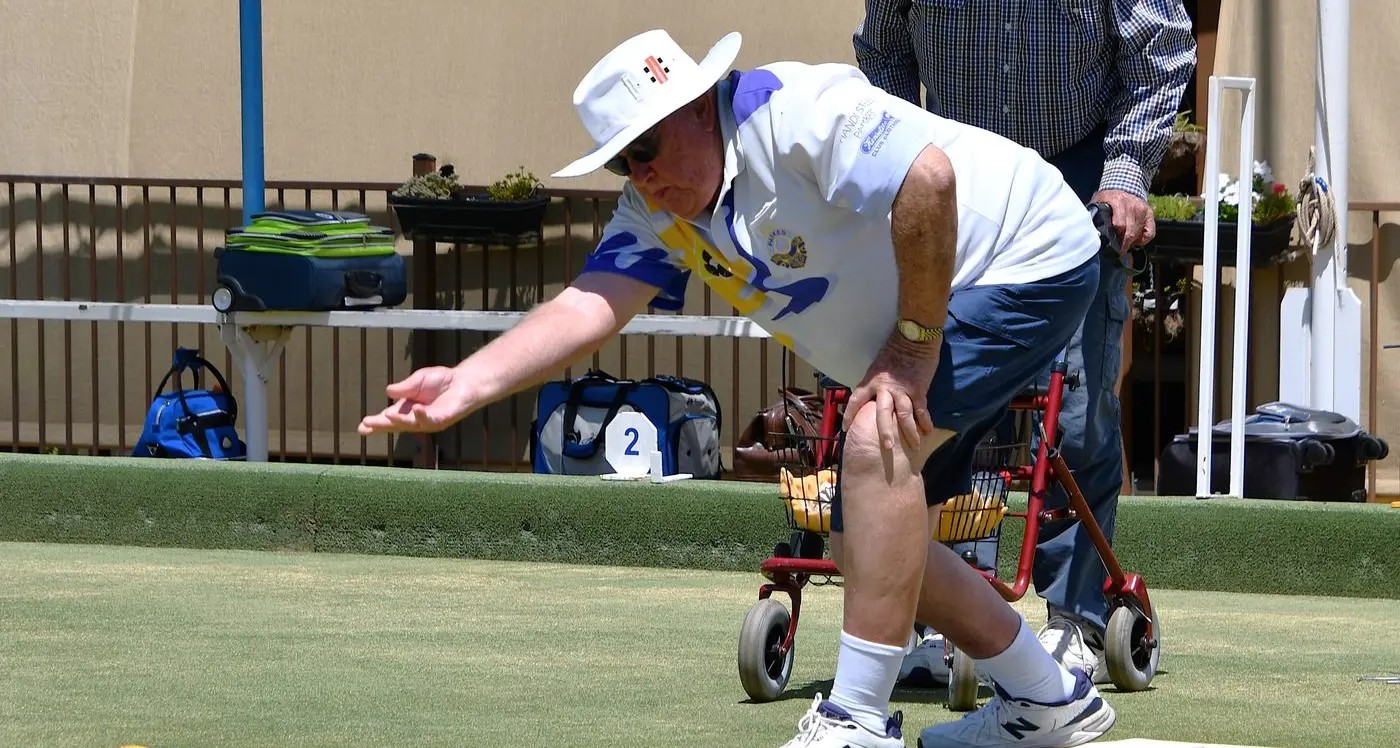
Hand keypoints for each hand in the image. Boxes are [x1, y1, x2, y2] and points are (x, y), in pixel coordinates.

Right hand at [357, 366, 478, 435]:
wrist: (463, 381)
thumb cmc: (440, 381)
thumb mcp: (417, 380)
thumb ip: (404, 387)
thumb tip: (388, 391)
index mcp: (406, 409)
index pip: (388, 417)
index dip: (375, 422)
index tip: (362, 427)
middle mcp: (414, 418)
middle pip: (395, 424)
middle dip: (381, 426)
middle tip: (366, 427)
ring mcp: (428, 421)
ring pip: (410, 424)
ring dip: (398, 421)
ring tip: (386, 417)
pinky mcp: (442, 419)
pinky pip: (430, 419)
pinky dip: (422, 415)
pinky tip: (416, 409)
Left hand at [843, 337, 938, 450]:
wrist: (913, 338)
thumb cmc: (895, 349)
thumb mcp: (877, 366)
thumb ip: (875, 382)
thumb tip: (872, 397)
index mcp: (871, 380)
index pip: (856, 399)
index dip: (850, 414)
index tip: (846, 428)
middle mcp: (885, 388)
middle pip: (882, 413)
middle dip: (884, 432)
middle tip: (887, 448)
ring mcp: (903, 390)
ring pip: (904, 415)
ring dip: (909, 432)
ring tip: (913, 447)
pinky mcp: (918, 389)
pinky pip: (921, 409)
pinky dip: (925, 421)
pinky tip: (927, 432)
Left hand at [1092, 189, 1155, 247]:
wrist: (1123, 185)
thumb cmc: (1108, 199)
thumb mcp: (1099, 204)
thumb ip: (1096, 217)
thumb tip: (1092, 233)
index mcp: (1117, 201)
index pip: (1119, 225)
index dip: (1115, 239)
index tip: (1111, 247)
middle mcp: (1132, 204)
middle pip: (1130, 232)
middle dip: (1123, 244)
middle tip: (1119, 250)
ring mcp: (1142, 209)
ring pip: (1138, 233)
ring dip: (1131, 242)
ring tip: (1124, 244)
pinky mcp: (1149, 213)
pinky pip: (1150, 232)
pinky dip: (1143, 239)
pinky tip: (1136, 239)